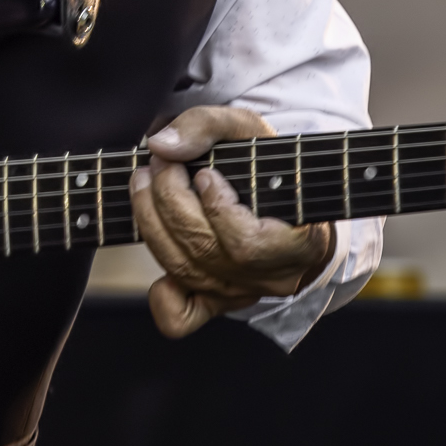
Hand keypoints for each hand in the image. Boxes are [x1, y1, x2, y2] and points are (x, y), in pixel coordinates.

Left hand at [130, 106, 335, 338]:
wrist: (290, 201)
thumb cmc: (273, 166)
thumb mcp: (250, 131)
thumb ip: (207, 126)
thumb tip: (162, 145)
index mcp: (300, 243)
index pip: (246, 244)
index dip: (218, 210)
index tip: (206, 173)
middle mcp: (270, 278)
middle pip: (204, 251)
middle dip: (169, 199)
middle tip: (158, 163)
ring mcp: (241, 294)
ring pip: (184, 271)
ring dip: (152, 222)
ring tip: (145, 182)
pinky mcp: (216, 303)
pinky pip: (181, 319)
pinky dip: (161, 297)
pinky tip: (159, 252)